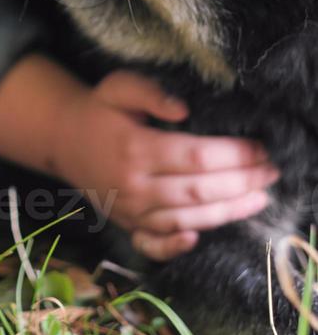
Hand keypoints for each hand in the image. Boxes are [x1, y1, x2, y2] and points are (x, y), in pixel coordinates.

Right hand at [54, 70, 279, 260]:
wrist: (62, 138)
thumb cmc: (99, 110)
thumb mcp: (118, 88)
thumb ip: (150, 93)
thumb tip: (183, 109)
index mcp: (135, 148)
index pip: (195, 156)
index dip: (233, 155)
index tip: (260, 148)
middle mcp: (133, 184)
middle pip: (198, 191)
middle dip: (242, 183)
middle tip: (271, 172)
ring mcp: (130, 210)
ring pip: (185, 219)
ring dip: (226, 213)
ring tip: (259, 198)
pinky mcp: (126, 224)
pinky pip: (151, 244)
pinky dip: (175, 246)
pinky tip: (200, 237)